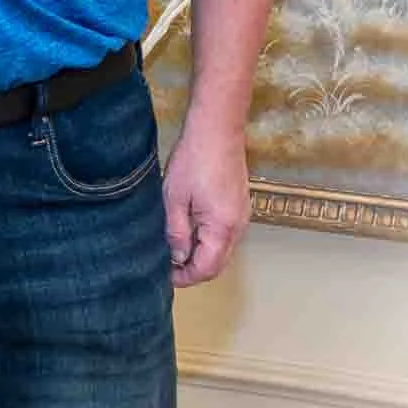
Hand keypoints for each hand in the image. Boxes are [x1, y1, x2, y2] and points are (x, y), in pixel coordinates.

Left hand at [161, 121, 250, 287]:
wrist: (217, 130)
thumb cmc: (193, 160)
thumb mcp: (175, 198)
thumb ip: (177, 232)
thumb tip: (178, 257)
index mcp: (222, 228)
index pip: (207, 268)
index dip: (186, 277)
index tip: (166, 275)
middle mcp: (238, 226)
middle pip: (218, 262)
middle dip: (194, 269)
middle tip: (168, 265)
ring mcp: (241, 214)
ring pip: (223, 248)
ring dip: (201, 254)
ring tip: (175, 247)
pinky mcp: (239, 204)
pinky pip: (226, 233)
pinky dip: (209, 239)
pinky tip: (190, 229)